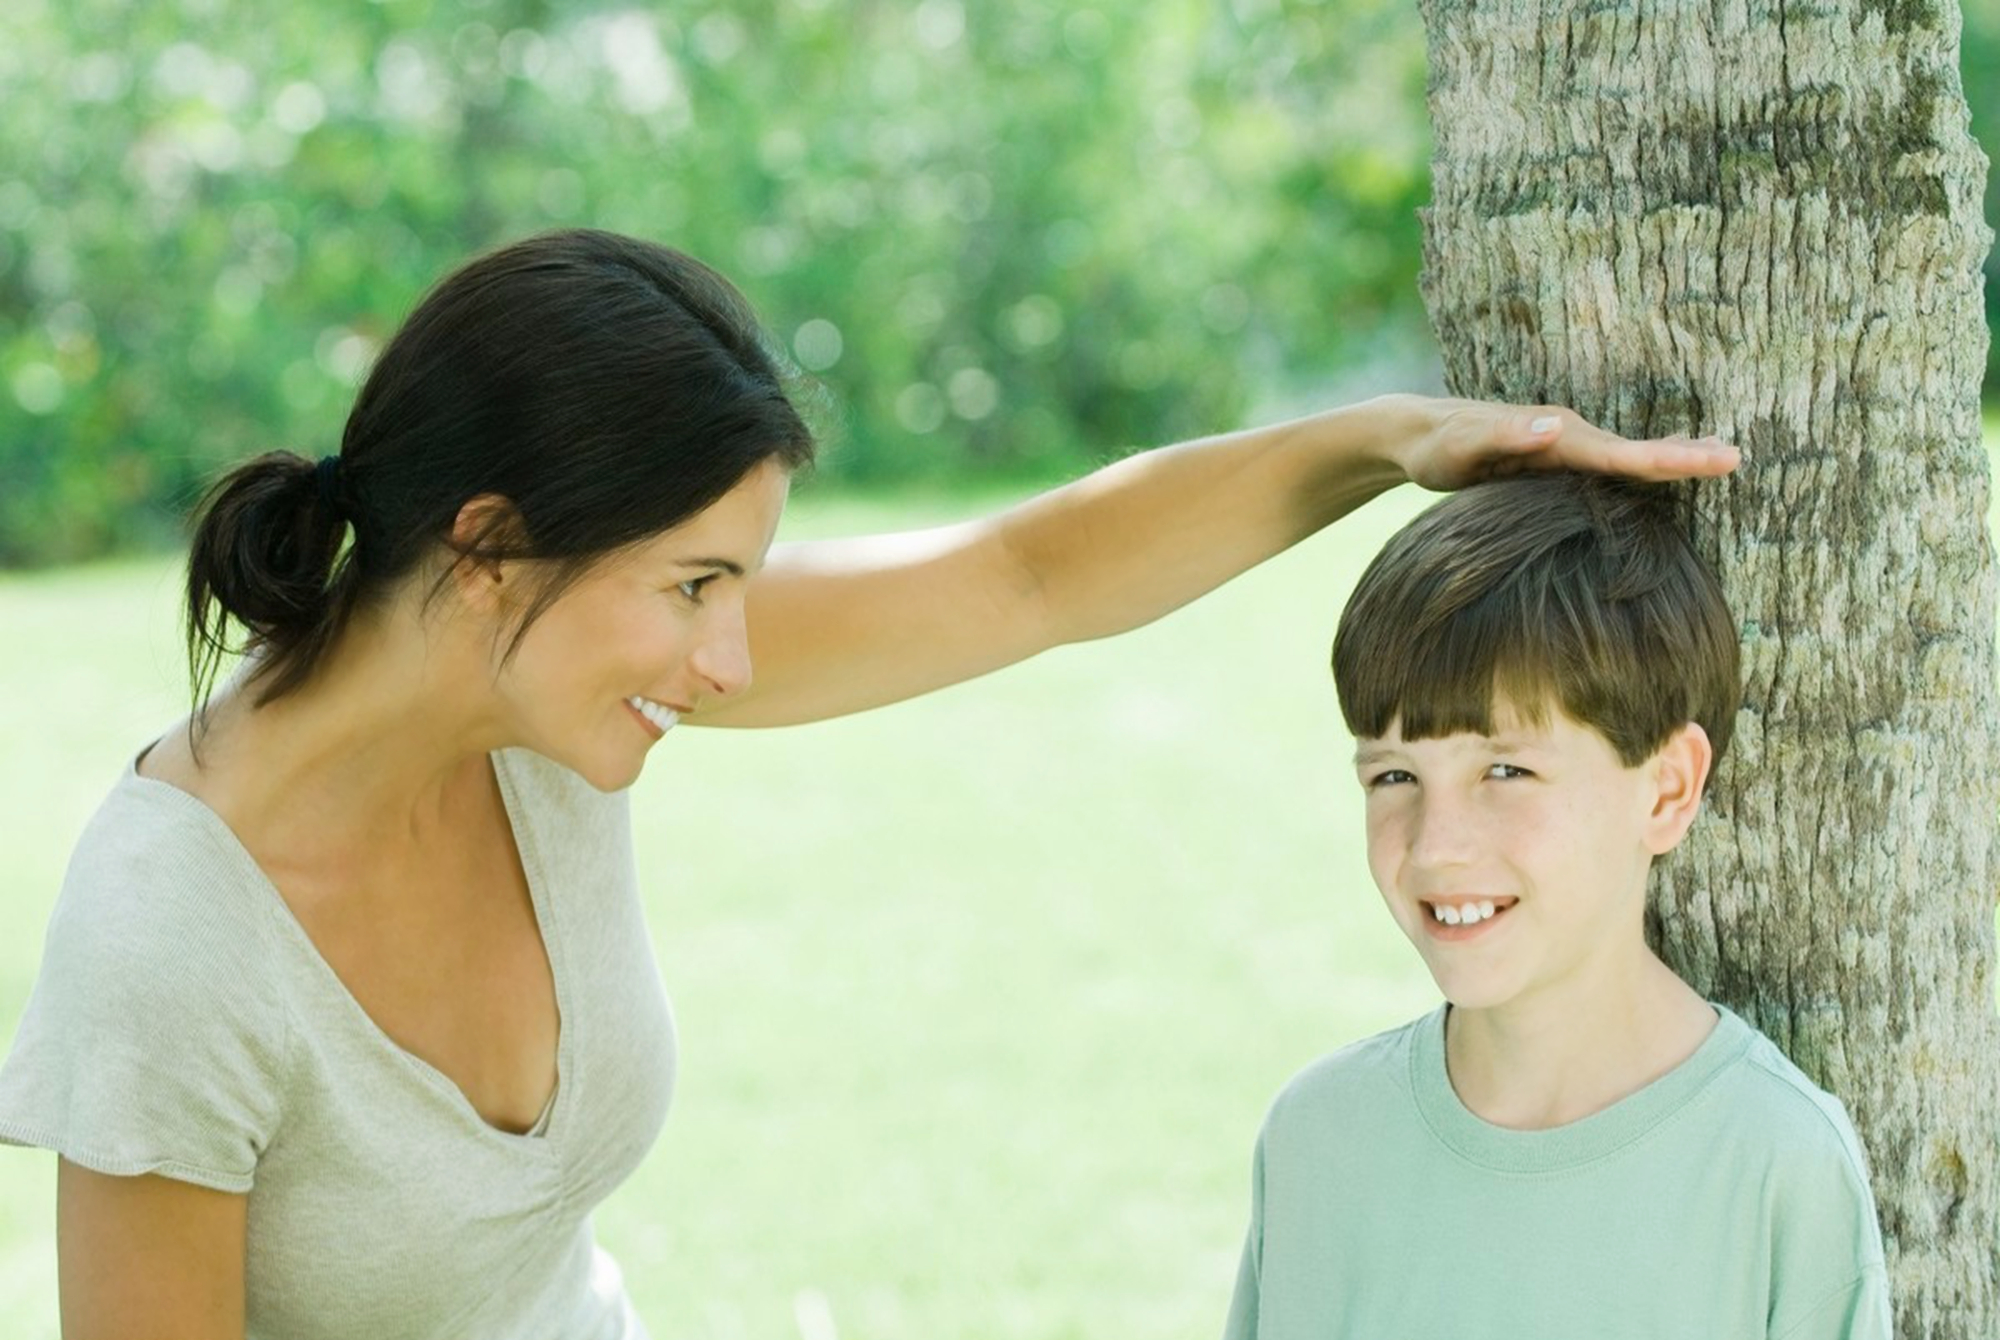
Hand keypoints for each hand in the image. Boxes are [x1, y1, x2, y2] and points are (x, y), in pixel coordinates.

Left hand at [1375, 394, 1740, 491]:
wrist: (1418, 434)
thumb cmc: (1436, 446)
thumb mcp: (1461, 447)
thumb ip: (1503, 437)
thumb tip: (1555, 427)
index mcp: (1558, 436)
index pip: (1622, 454)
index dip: (1669, 460)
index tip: (1715, 459)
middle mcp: (1569, 436)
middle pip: (1636, 452)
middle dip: (1686, 456)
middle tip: (1738, 458)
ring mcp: (1565, 447)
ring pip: (1628, 456)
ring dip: (1674, 457)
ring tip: (1722, 459)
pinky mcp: (1556, 460)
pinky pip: (1608, 465)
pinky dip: (1643, 464)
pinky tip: (1664, 470)